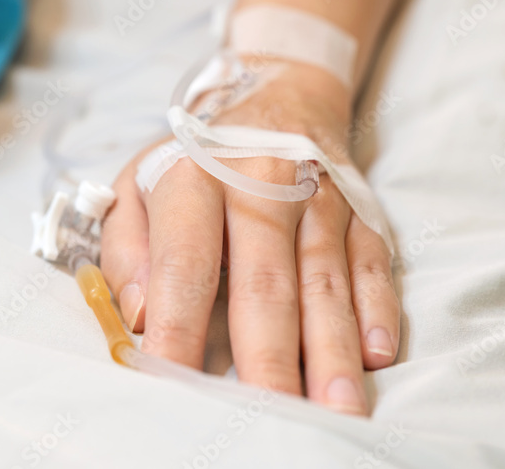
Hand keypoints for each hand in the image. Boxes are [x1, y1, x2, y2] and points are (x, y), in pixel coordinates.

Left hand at [99, 60, 398, 414]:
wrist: (276, 93)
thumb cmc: (196, 158)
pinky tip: (376, 354)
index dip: (177, 326)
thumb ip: (126, 249)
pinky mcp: (359, 209)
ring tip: (334, 405)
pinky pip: (372, 262)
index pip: (186, 262)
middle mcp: (262, 184)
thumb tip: (139, 316)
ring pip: (325, 280)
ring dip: (331, 348)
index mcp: (195, 178)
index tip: (172, 379)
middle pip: (265, 281)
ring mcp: (318, 196)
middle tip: (271, 412)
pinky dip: (378, 308)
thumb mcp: (137, 183)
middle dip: (268, 354)